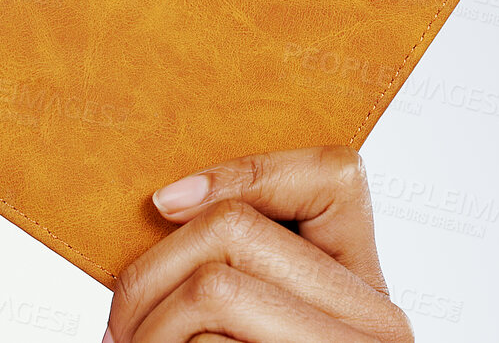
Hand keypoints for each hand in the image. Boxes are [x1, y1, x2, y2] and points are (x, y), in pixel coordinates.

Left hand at [105, 145, 413, 342]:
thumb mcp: (252, 323)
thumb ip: (238, 270)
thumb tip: (163, 206)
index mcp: (363, 290)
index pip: (333, 176)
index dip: (240, 172)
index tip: (162, 203)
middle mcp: (378, 323)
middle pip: (233, 231)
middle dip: (148, 275)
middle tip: (120, 330)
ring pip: (212, 288)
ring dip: (147, 328)